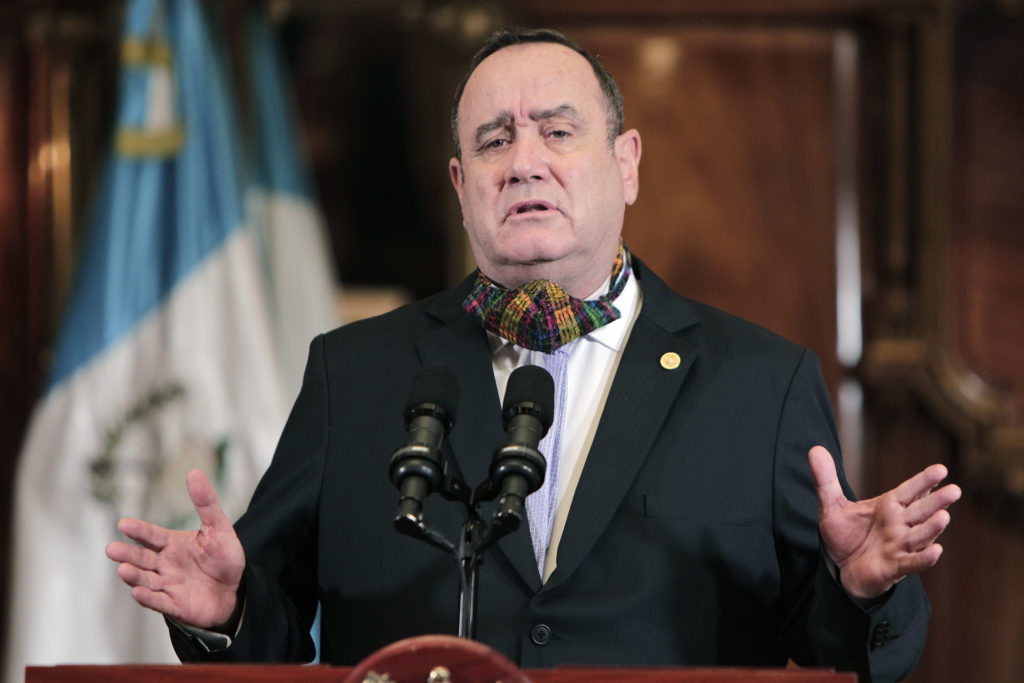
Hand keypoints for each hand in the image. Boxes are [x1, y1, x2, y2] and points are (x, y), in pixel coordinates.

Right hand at [105, 469, 245, 629]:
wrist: (235, 591)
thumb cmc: (224, 558)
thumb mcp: (219, 528)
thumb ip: (206, 503)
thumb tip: (194, 472)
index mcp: (172, 544)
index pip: (152, 536)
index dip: (139, 531)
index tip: (124, 524)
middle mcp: (165, 564)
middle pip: (142, 558)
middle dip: (127, 554)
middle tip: (111, 549)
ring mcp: (168, 585)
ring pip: (145, 579)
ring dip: (133, 575)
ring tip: (123, 569)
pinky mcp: (174, 605)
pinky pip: (158, 601)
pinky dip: (147, 597)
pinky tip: (137, 592)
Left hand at [808, 446, 960, 600]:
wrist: (841, 568)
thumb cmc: (846, 535)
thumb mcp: (832, 506)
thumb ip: (826, 480)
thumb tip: (815, 449)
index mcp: (889, 507)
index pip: (909, 491)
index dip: (923, 481)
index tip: (941, 469)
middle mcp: (899, 525)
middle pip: (921, 511)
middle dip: (937, 501)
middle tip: (955, 490)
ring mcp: (899, 546)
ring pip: (920, 536)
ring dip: (932, 528)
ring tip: (944, 516)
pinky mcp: (895, 567)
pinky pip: (912, 562)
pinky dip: (924, 558)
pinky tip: (936, 551)